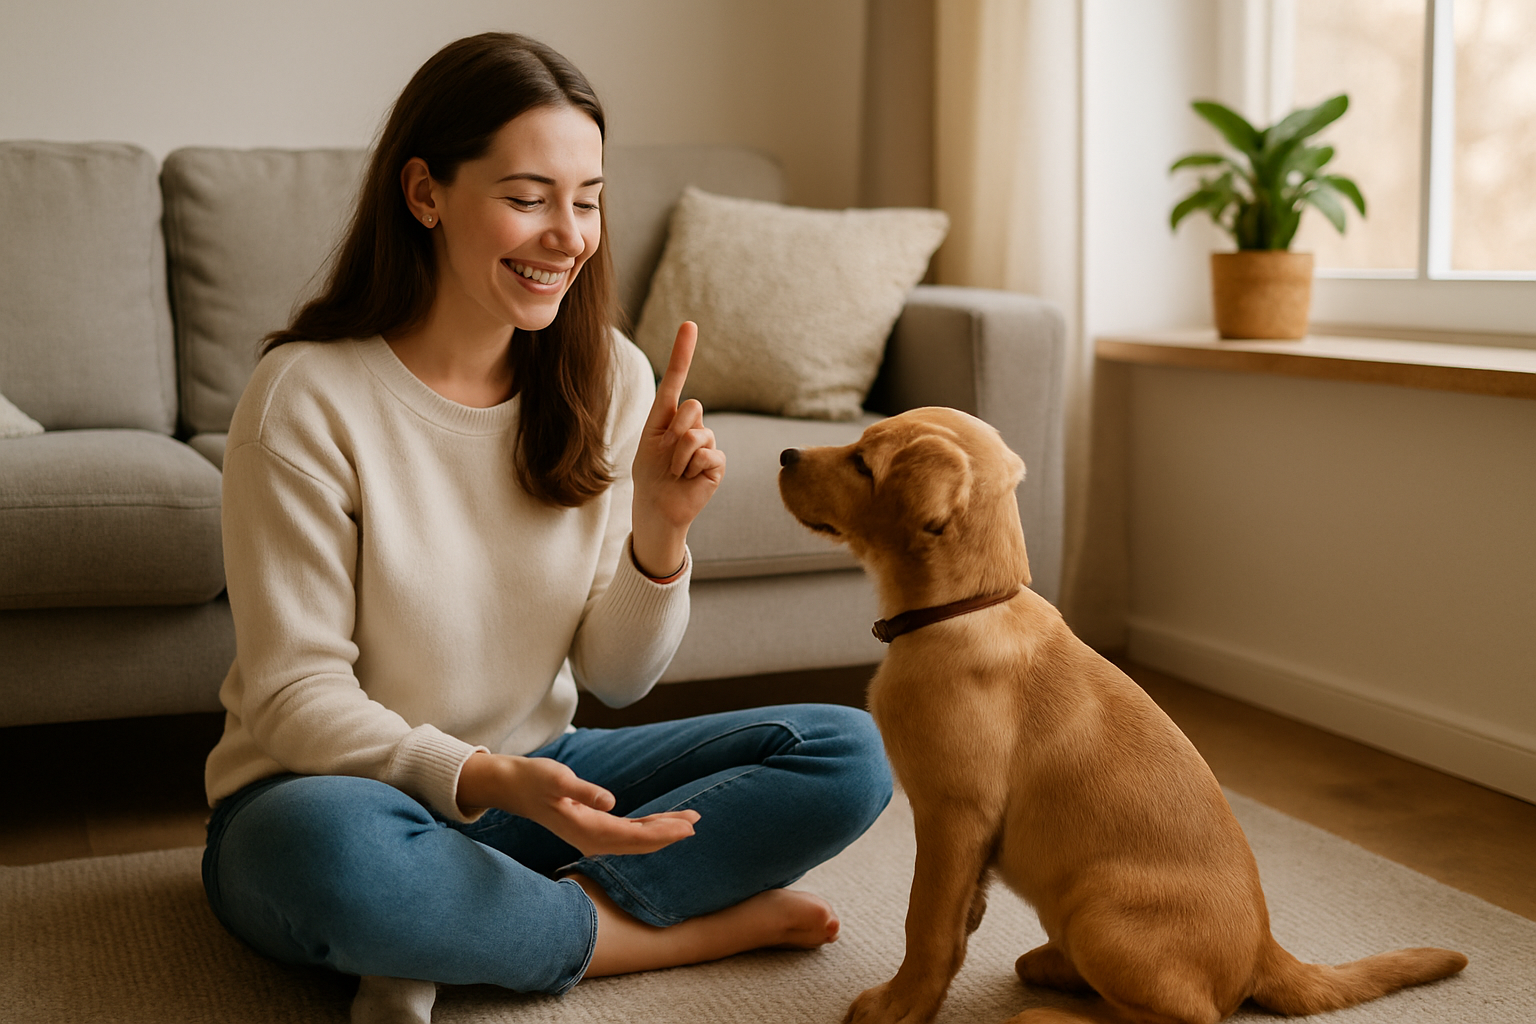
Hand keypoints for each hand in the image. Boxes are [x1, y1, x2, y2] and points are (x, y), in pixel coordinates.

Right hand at [458, 751, 698, 856]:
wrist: (512, 787)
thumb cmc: (534, 779)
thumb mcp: (556, 779)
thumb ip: (583, 791)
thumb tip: (610, 803)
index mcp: (587, 831)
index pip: (634, 837)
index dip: (663, 833)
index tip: (687, 827)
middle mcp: (592, 839)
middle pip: (639, 842)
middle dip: (669, 834)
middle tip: (697, 821)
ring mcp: (592, 836)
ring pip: (635, 838)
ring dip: (662, 831)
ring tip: (689, 820)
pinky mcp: (592, 827)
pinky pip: (626, 832)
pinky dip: (647, 828)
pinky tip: (662, 822)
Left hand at [631, 321, 724, 576]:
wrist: (658, 508)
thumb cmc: (650, 476)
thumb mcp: (651, 446)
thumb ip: (671, 426)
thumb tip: (696, 427)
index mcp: (668, 415)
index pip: (676, 378)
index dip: (683, 352)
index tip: (689, 325)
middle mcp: (690, 424)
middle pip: (691, 408)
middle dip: (675, 433)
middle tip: (666, 459)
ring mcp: (706, 443)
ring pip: (697, 435)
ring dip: (679, 458)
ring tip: (675, 473)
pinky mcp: (717, 462)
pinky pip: (709, 455)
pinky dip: (693, 469)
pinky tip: (689, 479)